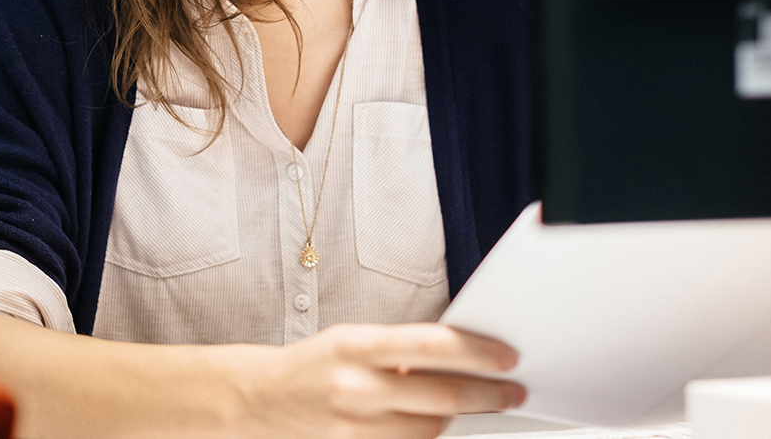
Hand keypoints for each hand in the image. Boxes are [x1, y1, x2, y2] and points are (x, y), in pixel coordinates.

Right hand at [232, 323, 523, 438]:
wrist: (259, 399)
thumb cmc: (312, 365)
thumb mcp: (351, 341)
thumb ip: (398, 351)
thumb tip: (456, 357)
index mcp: (355, 345)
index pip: (430, 344)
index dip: (476, 352)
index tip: (507, 357)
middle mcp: (356, 386)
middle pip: (441, 395)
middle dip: (485, 394)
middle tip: (512, 392)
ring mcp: (355, 424)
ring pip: (431, 427)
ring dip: (456, 417)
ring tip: (471, 406)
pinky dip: (427, 435)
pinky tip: (434, 423)